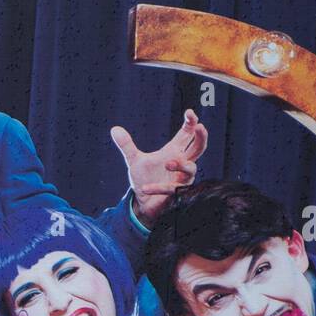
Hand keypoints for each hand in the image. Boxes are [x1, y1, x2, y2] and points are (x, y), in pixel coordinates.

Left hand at [111, 108, 207, 226]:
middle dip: (201, 137)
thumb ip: (127, 146)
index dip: (191, 122)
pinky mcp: (176, 194)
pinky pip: (171, 189)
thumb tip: (114, 129)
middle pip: (199, 148)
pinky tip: (144, 188)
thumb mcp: (134, 161)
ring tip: (167, 163)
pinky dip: (158, 187)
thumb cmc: (145, 179)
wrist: (142, 202)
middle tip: (200, 127)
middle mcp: (182, 164)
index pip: (187, 134)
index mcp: (174, 151)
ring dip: (180, 164)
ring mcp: (181, 179)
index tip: (189, 113)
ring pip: (191, 168)